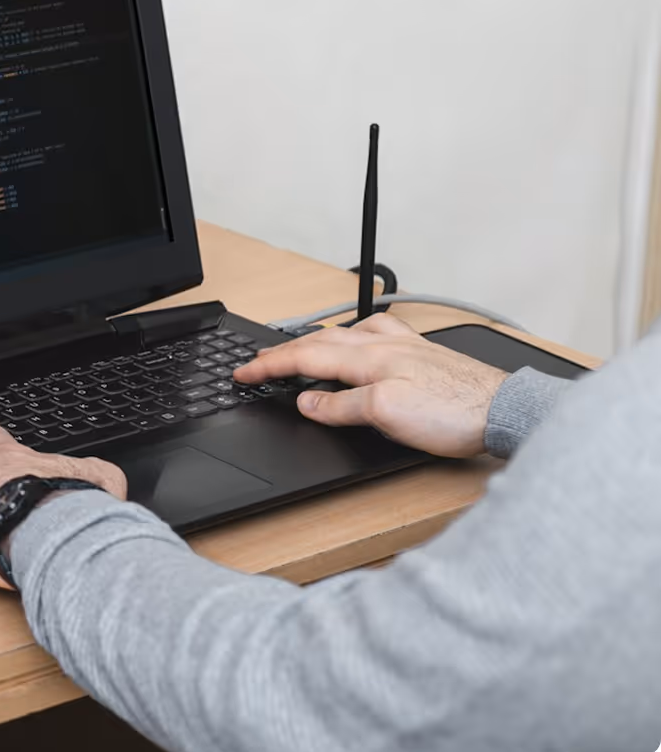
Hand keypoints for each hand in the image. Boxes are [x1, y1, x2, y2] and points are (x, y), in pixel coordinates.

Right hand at [233, 312, 508, 457]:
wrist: (507, 411)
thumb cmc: (454, 414)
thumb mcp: (387, 416)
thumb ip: (342, 407)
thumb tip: (306, 402)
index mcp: (368, 358)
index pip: (304, 359)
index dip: (269, 367)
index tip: (242, 374)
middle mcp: (384, 345)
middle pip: (320, 342)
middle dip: (284, 352)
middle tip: (259, 362)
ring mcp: (405, 347)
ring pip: (347, 335)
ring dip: (315, 341)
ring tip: (299, 348)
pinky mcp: (424, 355)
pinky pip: (377, 336)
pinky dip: (354, 337)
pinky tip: (361, 341)